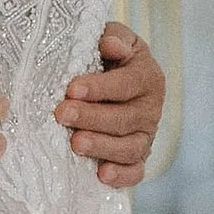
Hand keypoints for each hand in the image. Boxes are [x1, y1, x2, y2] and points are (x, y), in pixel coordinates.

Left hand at [56, 22, 164, 188]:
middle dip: (92, 117)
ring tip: (75, 143)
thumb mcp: (111, 39)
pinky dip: (122, 176)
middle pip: (125, 118)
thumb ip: (113, 38)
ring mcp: (145, 136)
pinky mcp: (137, 159)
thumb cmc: (106, 57)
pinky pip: (135, 172)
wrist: (114, 81)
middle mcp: (150, 109)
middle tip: (62, 114)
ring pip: (129, 147)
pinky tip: (102, 175)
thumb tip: (110, 44)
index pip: (127, 84)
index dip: (100, 87)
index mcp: (147, 77)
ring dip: (102, 147)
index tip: (72, 88)